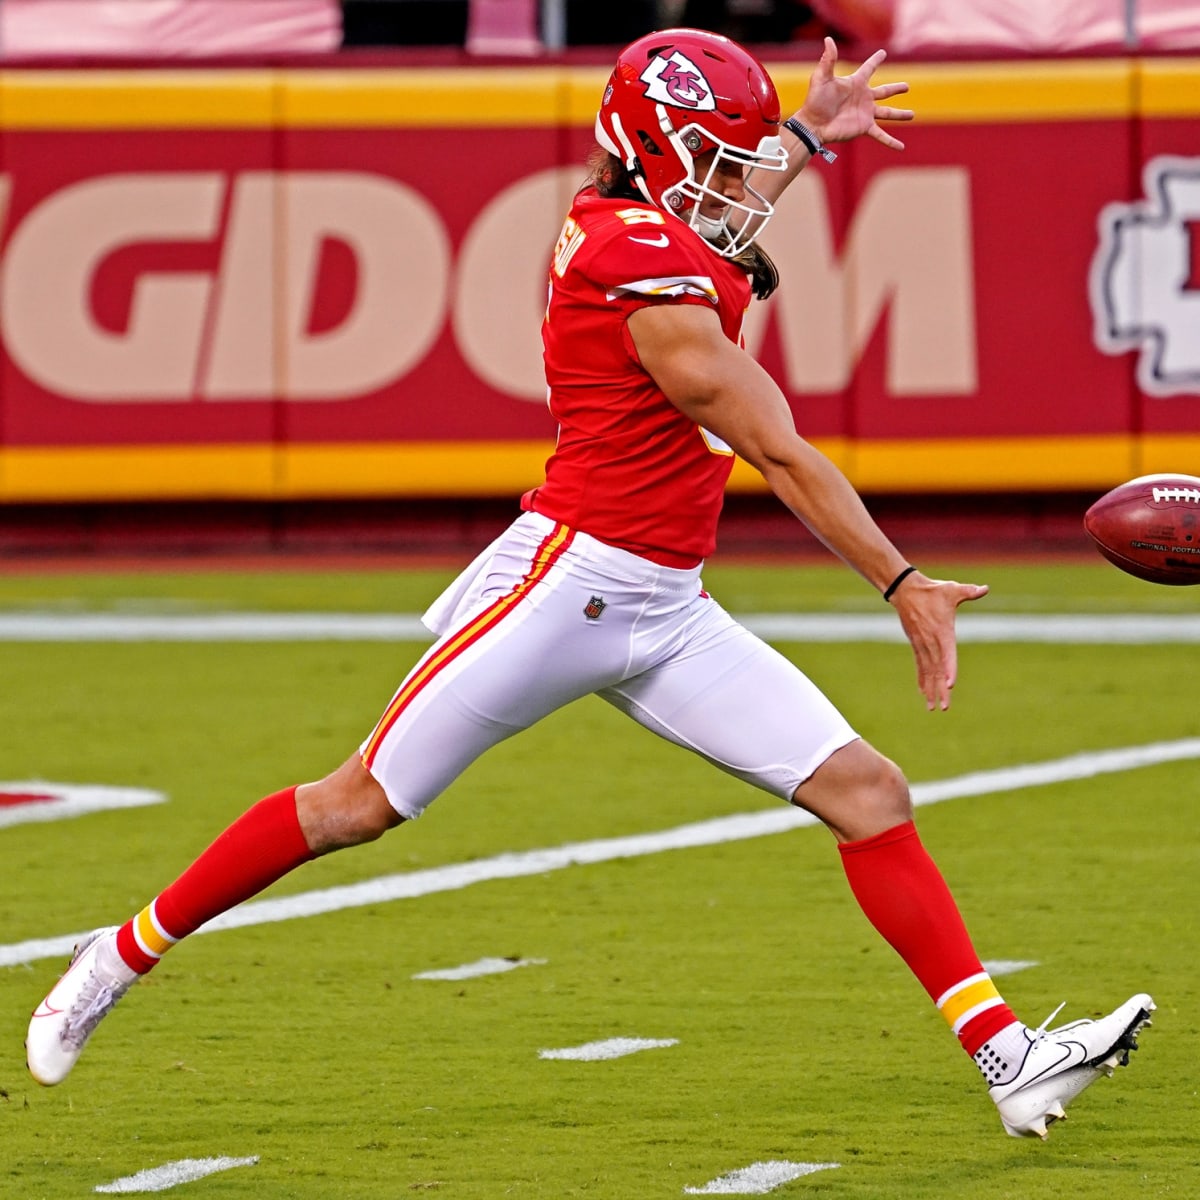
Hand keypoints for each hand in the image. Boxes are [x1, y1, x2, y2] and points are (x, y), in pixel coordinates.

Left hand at [798, 36, 912, 150]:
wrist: (812, 124)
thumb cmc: (815, 101)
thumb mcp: (821, 78)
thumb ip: (828, 60)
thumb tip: (828, 39)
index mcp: (855, 84)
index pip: (869, 69)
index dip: (875, 61)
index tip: (882, 53)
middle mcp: (863, 98)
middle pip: (884, 91)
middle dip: (896, 89)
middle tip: (907, 87)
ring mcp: (865, 113)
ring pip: (887, 113)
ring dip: (900, 114)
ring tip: (912, 114)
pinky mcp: (863, 127)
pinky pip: (880, 135)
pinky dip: (890, 141)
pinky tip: (901, 147)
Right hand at [888, 572, 987, 710]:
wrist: (905, 590)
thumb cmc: (931, 590)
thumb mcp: (951, 589)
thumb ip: (969, 591)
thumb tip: (984, 589)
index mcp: (942, 631)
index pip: (947, 654)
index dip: (949, 670)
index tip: (950, 685)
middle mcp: (931, 642)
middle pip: (937, 669)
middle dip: (941, 689)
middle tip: (945, 707)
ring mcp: (922, 645)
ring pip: (927, 671)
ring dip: (930, 690)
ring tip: (933, 708)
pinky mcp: (916, 645)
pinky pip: (920, 666)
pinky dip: (922, 680)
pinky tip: (923, 693)